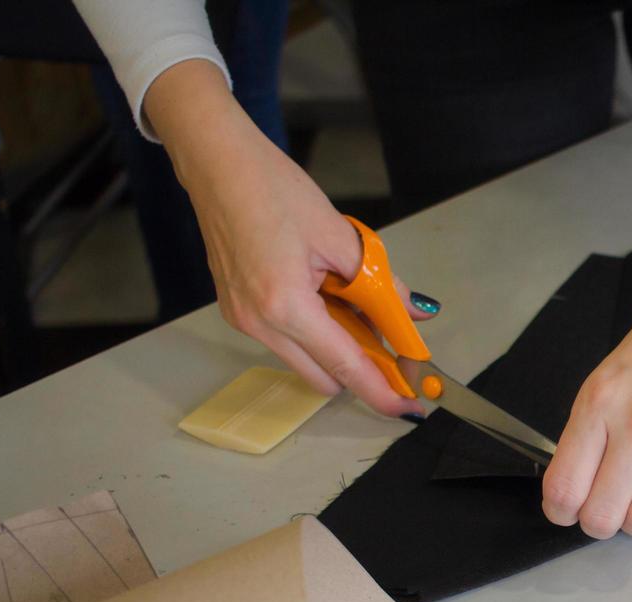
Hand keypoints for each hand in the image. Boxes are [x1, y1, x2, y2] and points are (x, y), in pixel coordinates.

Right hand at [145, 60, 434, 415]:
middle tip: (394, 345)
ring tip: (355, 305)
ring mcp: (243, 320)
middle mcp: (259, 324)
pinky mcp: (237, 311)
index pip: (345, 366)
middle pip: (324, 377)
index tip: (408, 406)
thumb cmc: (272, 189)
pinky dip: (315, 332)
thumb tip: (414, 314)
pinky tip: (327, 297)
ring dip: (337, 348)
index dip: (381, 391)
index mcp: (286, 306)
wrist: (218, 164)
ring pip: (305, 361)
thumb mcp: (341, 237)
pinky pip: (286, 340)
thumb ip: (381, 285)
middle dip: (362, 370)